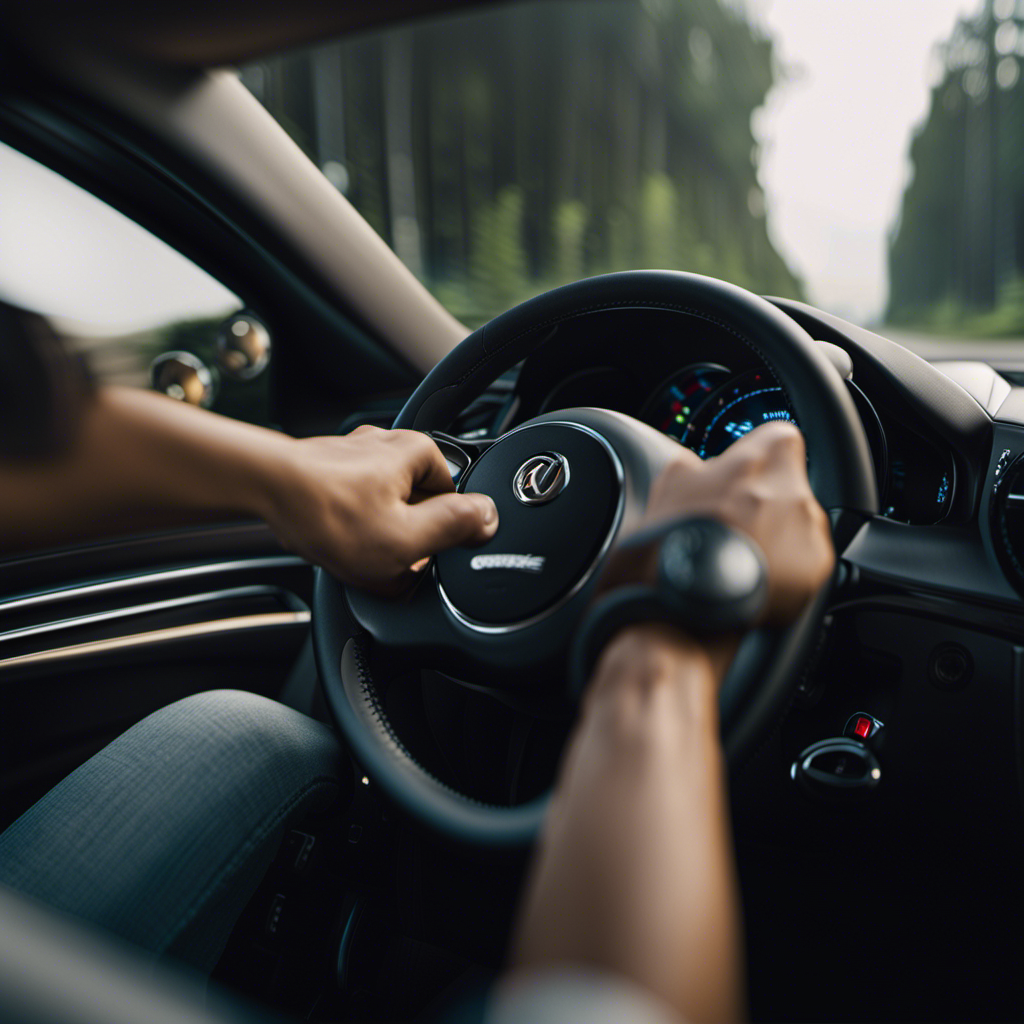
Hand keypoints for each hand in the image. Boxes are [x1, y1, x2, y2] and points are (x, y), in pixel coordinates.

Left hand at [259, 425, 497, 593]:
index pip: (456, 500)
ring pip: (385, 509)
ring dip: (374, 537)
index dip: (441, 537)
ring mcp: (357, 457)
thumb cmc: (327, 513)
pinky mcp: (331, 472)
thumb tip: (490, 519)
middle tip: (384, 558)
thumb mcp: (407, 537)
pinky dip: (349, 530)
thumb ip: (456, 527)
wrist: (262, 491)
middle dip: (404, 538)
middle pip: (418, 506)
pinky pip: (355, 509)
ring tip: (354, 552)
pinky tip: (335, 545)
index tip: (419, 555)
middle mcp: (390, 446)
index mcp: (419, 453)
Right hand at [601, 421, 833, 627]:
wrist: (682, 600)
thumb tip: (704, 467)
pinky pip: (802, 560)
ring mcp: (809, 532)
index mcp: (763, 457)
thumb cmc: (672, 539)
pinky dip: (781, 568)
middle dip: (764, 500)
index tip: (742, 474)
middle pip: (788, 485)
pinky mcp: (816, 570)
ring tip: (735, 554)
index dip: (759, 456)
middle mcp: (795, 490)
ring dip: (773, 534)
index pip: (779, 437)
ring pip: (795, 524)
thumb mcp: (670, 480)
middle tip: (731, 521)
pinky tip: (747, 575)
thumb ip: (699, 463)